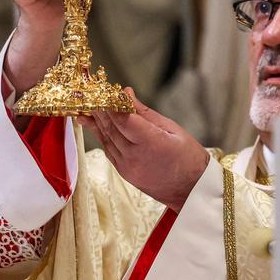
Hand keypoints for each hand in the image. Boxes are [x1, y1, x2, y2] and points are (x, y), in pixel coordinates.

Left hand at [77, 89, 209, 212]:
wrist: (191, 189)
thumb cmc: (188, 157)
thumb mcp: (171, 129)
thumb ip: (145, 112)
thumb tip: (126, 94)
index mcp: (151, 143)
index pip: (123, 119)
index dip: (111, 104)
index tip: (104, 91)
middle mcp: (135, 157)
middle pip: (111, 128)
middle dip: (100, 109)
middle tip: (91, 93)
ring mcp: (127, 167)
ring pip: (106, 139)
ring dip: (97, 122)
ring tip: (88, 106)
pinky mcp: (124, 173)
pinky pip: (109, 150)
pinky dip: (102, 136)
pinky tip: (96, 124)